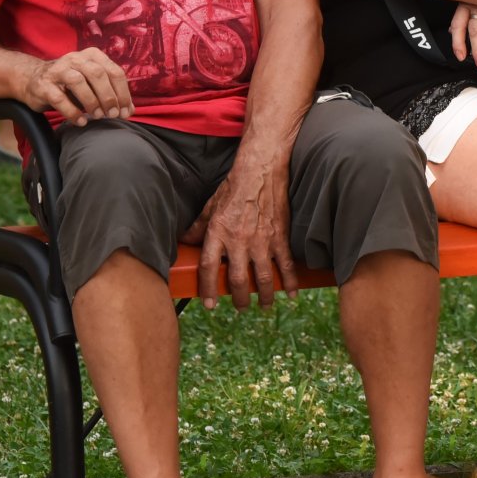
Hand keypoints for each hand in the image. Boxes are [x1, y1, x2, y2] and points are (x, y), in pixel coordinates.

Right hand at [17, 48, 132, 126]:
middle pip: (98, 74)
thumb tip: (129, 111)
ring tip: (97, 116)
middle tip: (112, 114)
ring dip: (91, 101)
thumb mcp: (92, 84)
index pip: (114, 72)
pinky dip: (72, 112)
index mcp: (92, 56)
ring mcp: (58, 70)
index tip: (125, 112)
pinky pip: (59, 98)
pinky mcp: (43, 85)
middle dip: (109, 97)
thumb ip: (111, 94)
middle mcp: (75, 59)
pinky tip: (80, 121)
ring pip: (78, 81)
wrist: (34, 80)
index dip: (123, 93)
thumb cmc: (70, 84)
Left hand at [183, 154, 296, 309]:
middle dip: (239, 299)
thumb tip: (185, 240)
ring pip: (263, 278)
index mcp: (218, 232)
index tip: (209, 304)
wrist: (262, 170)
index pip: (208, 267)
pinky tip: (291, 294)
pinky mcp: (280, 237)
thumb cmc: (234, 186)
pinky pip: (286, 264)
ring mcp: (262, 240)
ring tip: (264, 305)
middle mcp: (239, 240)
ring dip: (264, 296)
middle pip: (237, 279)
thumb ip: (198, 227)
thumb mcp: (210, 206)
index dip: (207, 289)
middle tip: (240, 307)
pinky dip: (290, 282)